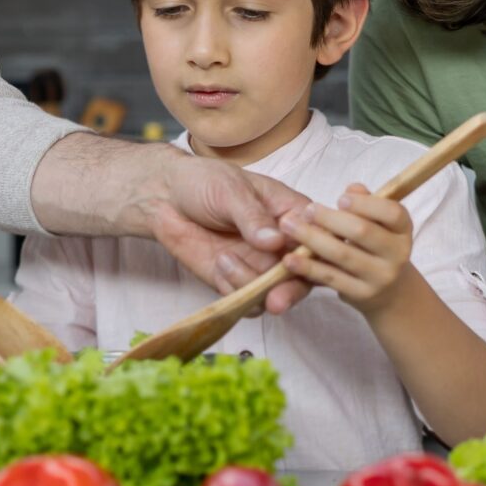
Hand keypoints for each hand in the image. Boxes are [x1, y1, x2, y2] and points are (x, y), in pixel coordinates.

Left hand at [39, 138, 316, 312]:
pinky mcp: (236, 283)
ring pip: (275, 294)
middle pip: (304, 276)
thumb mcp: (230, 191)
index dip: (318, 253)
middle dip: (292, 290)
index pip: (320, 238)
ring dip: (254, 287)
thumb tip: (274, 240)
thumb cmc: (205, 182)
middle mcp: (282, 245)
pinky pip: (247, 302)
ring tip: (226, 259)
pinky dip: (235, 291)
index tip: (299, 257)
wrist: (165, 198)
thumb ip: (252, 216)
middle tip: (276, 297)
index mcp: (292, 214)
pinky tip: (219, 264)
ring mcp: (261, 267)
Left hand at [279, 186, 413, 314]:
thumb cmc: (378, 247)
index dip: (366, 204)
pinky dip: (308, 267)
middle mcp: (398, 254)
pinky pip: (331, 278)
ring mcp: (381, 277)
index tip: (340, 198)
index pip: (392, 213)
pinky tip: (289, 259)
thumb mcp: (380, 225)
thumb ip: (367, 204)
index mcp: (403, 230)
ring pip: (342, 255)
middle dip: (330, 219)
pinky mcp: (362, 295)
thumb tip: (352, 189)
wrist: (391, 293)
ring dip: (312, 239)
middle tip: (307, 210)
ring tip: (288, 226)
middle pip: (362, 232)